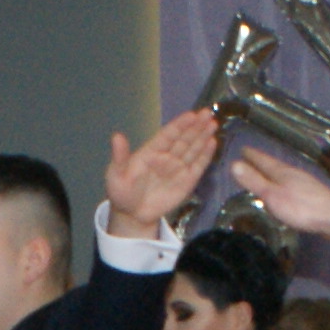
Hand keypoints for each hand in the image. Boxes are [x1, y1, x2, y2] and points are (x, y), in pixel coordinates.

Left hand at [102, 108, 220, 233]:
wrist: (133, 216)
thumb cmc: (122, 193)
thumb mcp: (116, 174)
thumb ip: (120, 155)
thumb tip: (116, 136)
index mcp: (151, 151)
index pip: (168, 135)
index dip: (180, 125)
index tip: (192, 115)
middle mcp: (167, 156)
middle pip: (184, 139)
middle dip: (196, 126)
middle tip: (208, 114)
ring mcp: (177, 168)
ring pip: (193, 149)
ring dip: (203, 136)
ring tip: (213, 124)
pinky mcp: (187, 182)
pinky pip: (198, 166)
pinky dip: (206, 155)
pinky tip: (212, 143)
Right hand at [227, 146, 329, 237]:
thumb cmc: (300, 207)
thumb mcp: (272, 195)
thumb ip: (254, 181)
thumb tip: (234, 164)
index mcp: (282, 172)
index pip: (264, 160)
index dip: (253, 156)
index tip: (243, 149)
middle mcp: (294, 174)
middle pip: (274, 165)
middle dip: (262, 162)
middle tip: (251, 158)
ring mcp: (305, 183)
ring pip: (284, 174)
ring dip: (272, 172)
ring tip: (265, 172)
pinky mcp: (312, 194)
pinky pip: (292, 184)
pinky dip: (283, 183)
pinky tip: (285, 190)